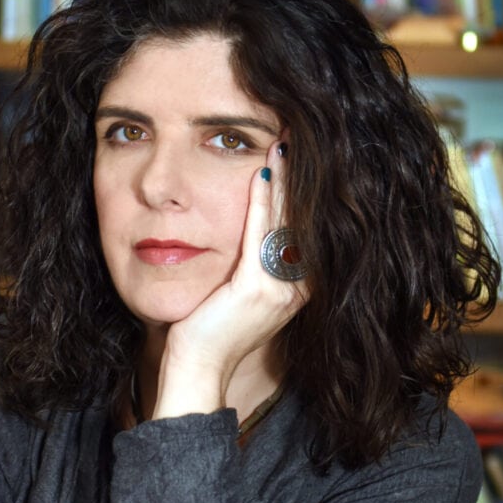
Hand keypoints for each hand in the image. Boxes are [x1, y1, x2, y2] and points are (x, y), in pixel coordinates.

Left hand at [152, 141, 309, 420]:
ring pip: (288, 220)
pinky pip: (262, 234)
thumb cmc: (209, 331)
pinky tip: (261, 172)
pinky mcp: (257, 290)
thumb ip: (253, 265)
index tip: (299, 152)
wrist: (197, 368)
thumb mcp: (239, 294)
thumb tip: (252, 232)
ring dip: (286, 178)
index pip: (304, 226)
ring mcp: (281, 290)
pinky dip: (263, 200)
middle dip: (302, 175)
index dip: (304, 189)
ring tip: (285, 141)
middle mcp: (297, 288)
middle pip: (304, 218)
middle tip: (298, 134)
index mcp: (296, 288)